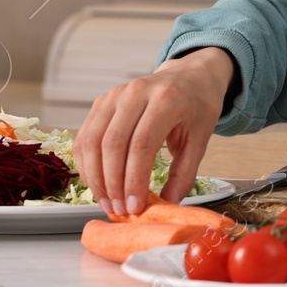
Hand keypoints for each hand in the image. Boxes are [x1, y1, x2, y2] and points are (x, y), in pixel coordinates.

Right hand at [75, 47, 233, 216]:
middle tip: (119, 209)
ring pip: (93, 140)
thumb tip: (167, 205)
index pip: (142, 144)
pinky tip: (97, 183)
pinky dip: (87, 163)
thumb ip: (184, 173)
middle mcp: (137, 92)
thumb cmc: (197, 107)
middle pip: (113, 143)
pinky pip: (85, 136)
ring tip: (108, 202)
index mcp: (167, 99)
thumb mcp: (201, 139)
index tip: (135, 206)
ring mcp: (115, 95)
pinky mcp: (102, 101)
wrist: (190, 76)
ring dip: (96, 177)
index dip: (134, 179)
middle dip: (113, 183)